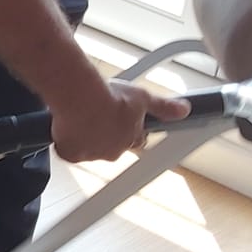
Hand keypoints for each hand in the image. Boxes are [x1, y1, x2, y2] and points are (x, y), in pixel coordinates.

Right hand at [50, 78, 189, 163]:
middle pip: (112, 146)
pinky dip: (67, 143)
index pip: (135, 140)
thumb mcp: (142, 97)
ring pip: (90, 149)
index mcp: (131, 139)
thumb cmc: (109, 97)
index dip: (130, 130)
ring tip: (81, 116)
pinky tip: (67, 127)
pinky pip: (69, 151)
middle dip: (107, 133)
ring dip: (87, 137)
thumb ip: (163, 107)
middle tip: (98, 114)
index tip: (123, 120)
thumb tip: (184, 110)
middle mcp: (113, 151)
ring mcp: (91, 154)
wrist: (81, 98)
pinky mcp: (71, 154)